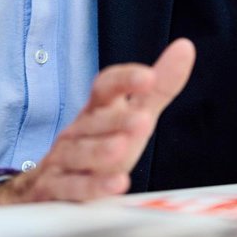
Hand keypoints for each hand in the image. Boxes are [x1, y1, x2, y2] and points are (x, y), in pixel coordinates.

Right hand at [0, 38, 195, 204]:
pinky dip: (92, 186)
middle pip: (95, 121)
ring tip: (122, 147)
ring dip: (99, 150)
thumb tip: (185, 47)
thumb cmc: (102, 143)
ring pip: (79, 152)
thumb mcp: (134, 115)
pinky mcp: (54, 189)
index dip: (125, 80)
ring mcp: (63, 158)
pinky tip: (116, 184)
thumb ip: (160, 88)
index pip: (106, 86)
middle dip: (117, 120)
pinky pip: (71, 187)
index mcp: (98, 108)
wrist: (51, 184)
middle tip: (143, 119)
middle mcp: (78, 129)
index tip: (149, 77)